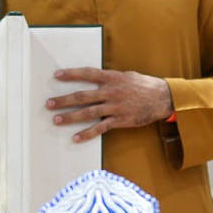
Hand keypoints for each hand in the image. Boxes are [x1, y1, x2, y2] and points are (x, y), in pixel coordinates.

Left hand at [47, 67, 174, 142]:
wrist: (164, 98)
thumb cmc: (145, 86)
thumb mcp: (128, 76)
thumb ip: (111, 78)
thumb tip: (97, 79)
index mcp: (112, 78)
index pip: (88, 74)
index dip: (72, 74)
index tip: (57, 75)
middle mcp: (111, 92)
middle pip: (82, 96)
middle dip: (64, 100)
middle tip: (48, 103)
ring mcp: (114, 107)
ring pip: (88, 112)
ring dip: (70, 117)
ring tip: (56, 120)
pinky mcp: (120, 120)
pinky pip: (100, 128)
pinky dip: (87, 133)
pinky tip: (76, 138)